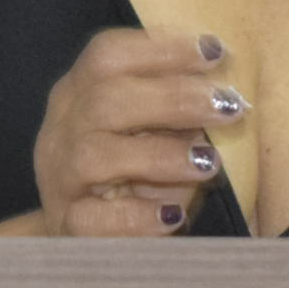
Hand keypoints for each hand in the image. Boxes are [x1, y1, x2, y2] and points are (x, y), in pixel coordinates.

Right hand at [28, 27, 247, 235]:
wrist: (86, 239)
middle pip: (104, 98)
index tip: (215, 51)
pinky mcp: (67, 226)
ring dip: (158, 155)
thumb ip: (177, 110)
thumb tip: (224, 97)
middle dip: (173, 98)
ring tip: (208, 163)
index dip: (161, 49)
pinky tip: (173, 216)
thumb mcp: (151, 129)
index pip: (107, 55)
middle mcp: (62, 129)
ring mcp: (60, 179)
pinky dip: (136, 216)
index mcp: (80, 91)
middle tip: (227, 107)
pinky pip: (92, 220)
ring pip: (94, 154)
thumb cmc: (131, 170)